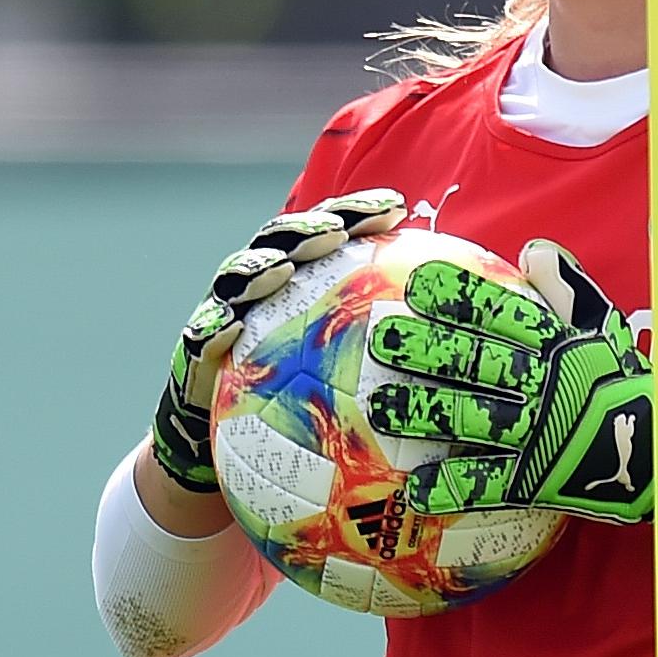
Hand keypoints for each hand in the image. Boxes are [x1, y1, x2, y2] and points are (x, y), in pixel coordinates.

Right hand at [146, 189, 406, 494]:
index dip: (359, 215)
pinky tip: (232, 328)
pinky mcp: (195, 352)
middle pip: (282, 243)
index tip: (396, 208)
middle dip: (307, 229)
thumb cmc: (300, 412)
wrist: (226, 448)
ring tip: (280, 269)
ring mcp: (224, 315)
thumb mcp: (347, 380)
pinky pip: (203, 338)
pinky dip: (215, 330)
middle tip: (334, 231)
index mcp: (301, 283)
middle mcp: (262, 290)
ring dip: (256, 269)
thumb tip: (462, 350)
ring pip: (236, 280)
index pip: (332, 237)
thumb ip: (388, 355)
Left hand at [364, 239, 657, 561]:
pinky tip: (416, 490)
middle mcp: (545, 385)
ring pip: (473, 419)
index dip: (462, 299)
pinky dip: (454, 488)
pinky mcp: (539, 479)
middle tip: (380, 338)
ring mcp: (541, 434)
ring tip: (379, 410)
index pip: (504, 314)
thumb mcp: (606, 331)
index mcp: (559, 345)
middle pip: (478, 364)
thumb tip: (531, 249)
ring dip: (425, 414)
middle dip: (428, 351)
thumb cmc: (632, 387)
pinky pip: (490, 483)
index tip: (419, 285)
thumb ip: (568, 290)